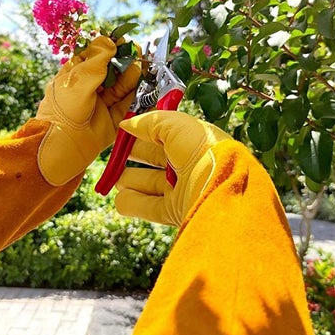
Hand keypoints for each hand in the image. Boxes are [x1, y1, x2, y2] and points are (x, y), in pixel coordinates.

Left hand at [36, 36, 140, 185]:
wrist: (64, 145)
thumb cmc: (65, 109)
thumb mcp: (80, 77)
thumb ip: (97, 59)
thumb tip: (109, 40)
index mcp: (72, 78)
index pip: (92, 57)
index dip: (105, 48)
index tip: (119, 39)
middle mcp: (87, 90)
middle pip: (109, 71)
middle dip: (121, 60)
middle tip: (134, 49)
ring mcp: (100, 105)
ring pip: (119, 86)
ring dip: (129, 75)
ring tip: (139, 64)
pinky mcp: (112, 120)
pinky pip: (126, 104)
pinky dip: (134, 92)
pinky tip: (140, 79)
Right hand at [114, 111, 230, 226]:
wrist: (220, 188)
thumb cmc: (202, 150)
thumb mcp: (175, 125)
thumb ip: (148, 122)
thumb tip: (126, 123)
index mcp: (194, 141)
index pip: (164, 136)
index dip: (144, 133)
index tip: (123, 131)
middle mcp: (190, 166)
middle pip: (156, 160)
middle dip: (135, 156)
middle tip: (115, 155)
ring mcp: (183, 190)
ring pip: (151, 184)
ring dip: (131, 181)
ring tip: (115, 179)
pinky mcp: (177, 212)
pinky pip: (150, 207)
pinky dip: (133, 203)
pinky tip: (119, 199)